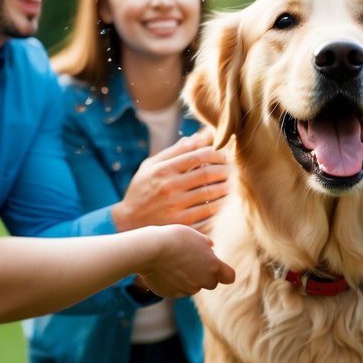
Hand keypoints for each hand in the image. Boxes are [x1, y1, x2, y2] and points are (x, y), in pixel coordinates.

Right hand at [112, 130, 229, 233]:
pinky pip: (208, 215)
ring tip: (233, 184)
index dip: (216, 153)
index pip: (197, 156)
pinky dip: (220, 208)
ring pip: (211, 195)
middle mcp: (169, 188)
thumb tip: (198, 137)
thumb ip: (174, 151)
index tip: (225, 155)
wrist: (128, 222)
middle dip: (225, 169)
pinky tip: (226, 203)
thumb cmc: (141, 189)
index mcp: (163, 170)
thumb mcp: (150, 166)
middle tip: (234, 169)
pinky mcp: (181, 226)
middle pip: (207, 174)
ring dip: (226, 188)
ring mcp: (176, 208)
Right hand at [135, 224, 234, 297]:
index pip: (229, 277)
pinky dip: (173, 283)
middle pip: (210, 283)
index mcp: (213, 267)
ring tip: (173, 262)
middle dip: (204, 274)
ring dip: (187, 279)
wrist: (150, 250)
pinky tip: (164, 270)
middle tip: (191, 260)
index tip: (218, 267)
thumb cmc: (174, 238)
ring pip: (192, 286)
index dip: (224, 272)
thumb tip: (210, 248)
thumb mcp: (195, 236)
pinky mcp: (171, 294)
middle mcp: (202, 282)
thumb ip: (205, 245)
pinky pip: (176, 289)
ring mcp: (186, 290)